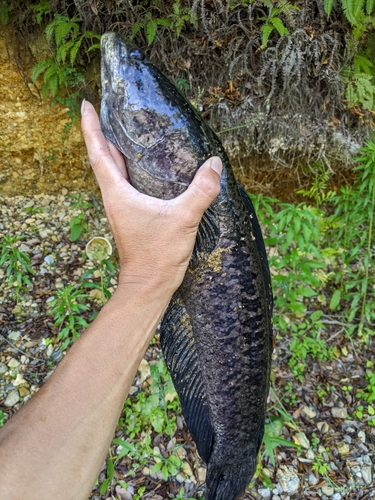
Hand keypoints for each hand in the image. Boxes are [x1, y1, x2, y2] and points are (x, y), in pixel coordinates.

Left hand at [81, 100, 221, 292]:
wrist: (149, 285)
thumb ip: (200, 192)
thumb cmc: (157, 255)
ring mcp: (123, 207)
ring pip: (116, 170)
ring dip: (117, 150)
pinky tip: (149, 165)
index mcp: (117, 193)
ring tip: (128, 129)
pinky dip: (133, 168)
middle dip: (104, 132)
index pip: (99, 152)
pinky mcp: (133, 215)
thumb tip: (215, 165)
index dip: (90, 127)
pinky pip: (129, 183)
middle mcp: (115, 197)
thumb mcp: (182, 220)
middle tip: (110, 109)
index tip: (86, 104)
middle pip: (105, 157)